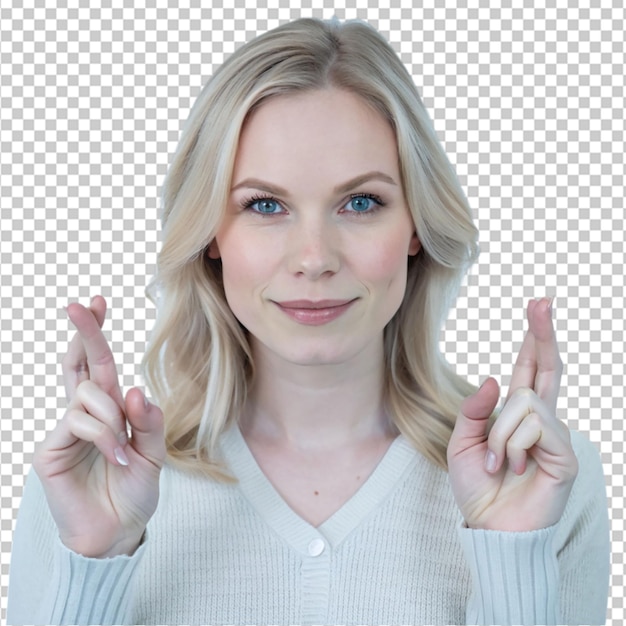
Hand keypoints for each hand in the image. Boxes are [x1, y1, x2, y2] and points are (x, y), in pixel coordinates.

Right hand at [33, 296, 165, 556]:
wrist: (117, 532)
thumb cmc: (134, 491)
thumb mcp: (153, 454)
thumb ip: (148, 422)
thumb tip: (135, 388)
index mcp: (110, 410)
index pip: (101, 365)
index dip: (96, 334)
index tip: (98, 301)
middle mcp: (86, 413)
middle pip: (82, 363)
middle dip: (85, 332)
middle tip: (79, 304)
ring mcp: (66, 429)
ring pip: (88, 394)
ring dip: (113, 417)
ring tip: (123, 451)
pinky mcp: (51, 449)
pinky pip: (80, 422)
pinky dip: (104, 436)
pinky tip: (115, 459)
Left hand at [447, 297, 577, 530]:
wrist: (489, 527)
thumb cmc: (477, 487)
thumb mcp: (462, 443)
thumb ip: (475, 411)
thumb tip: (495, 379)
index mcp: (516, 414)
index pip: (529, 368)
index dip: (534, 338)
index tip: (539, 305)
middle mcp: (540, 419)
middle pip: (547, 367)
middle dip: (543, 332)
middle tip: (542, 299)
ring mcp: (555, 435)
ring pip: (525, 401)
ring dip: (500, 434)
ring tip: (497, 463)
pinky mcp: (564, 454)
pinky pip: (533, 426)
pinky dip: (511, 446)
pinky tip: (513, 467)